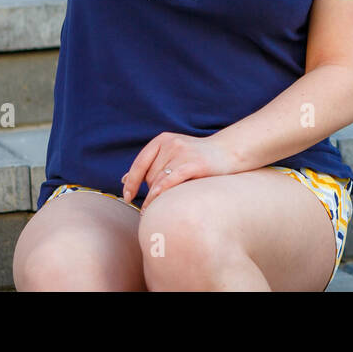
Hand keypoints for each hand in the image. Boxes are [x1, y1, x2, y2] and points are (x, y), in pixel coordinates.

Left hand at [122, 132, 240, 210]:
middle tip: (161, 203)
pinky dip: (162, 194)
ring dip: (155, 198)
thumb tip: (123, 180)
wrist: (229, 152)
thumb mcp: (172, 155)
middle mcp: (171, 143)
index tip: (128, 197)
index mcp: (163, 140)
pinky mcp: (194, 163)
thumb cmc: (198, 158)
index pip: (140, 163)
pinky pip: (171, 181)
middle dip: (152, 191)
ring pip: (159, 181)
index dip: (131, 182)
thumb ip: (150, 165)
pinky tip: (159, 204)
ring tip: (156, 211)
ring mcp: (183, 152)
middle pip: (151, 175)